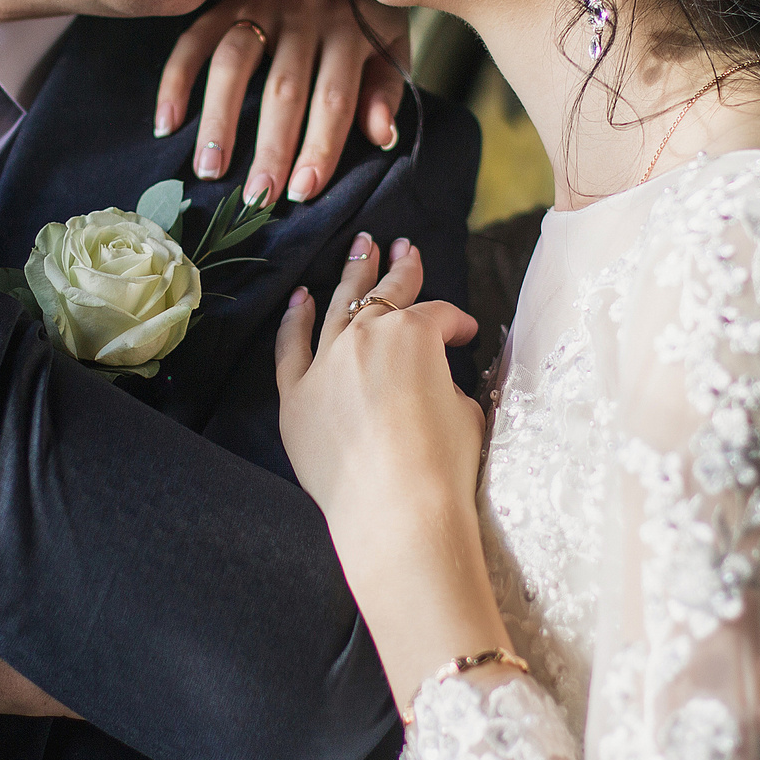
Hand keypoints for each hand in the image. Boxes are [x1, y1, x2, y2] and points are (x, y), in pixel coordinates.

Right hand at [155, 0, 409, 205]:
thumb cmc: (371, 15)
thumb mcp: (395, 47)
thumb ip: (387, 89)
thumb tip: (378, 135)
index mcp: (351, 29)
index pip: (334, 97)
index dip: (319, 146)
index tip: (303, 192)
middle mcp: (307, 12)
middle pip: (283, 87)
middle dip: (269, 147)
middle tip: (256, 198)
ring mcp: (265, 1)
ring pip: (234, 63)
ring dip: (218, 120)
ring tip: (209, 170)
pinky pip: (195, 38)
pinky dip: (175, 81)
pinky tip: (167, 124)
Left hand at [275, 237, 509, 713]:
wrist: (396, 513)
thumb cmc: (442, 466)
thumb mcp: (468, 413)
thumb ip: (451, 386)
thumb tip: (441, 386)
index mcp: (413, 334)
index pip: (438, 315)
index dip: (456, 322)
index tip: (466, 334)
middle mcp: (365, 336)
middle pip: (384, 296)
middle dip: (397, 269)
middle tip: (400, 247)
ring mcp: (325, 364)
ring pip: (337, 307)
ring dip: (349, 276)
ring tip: (358, 248)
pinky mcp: (297, 398)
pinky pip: (291, 348)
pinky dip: (296, 320)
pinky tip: (300, 299)